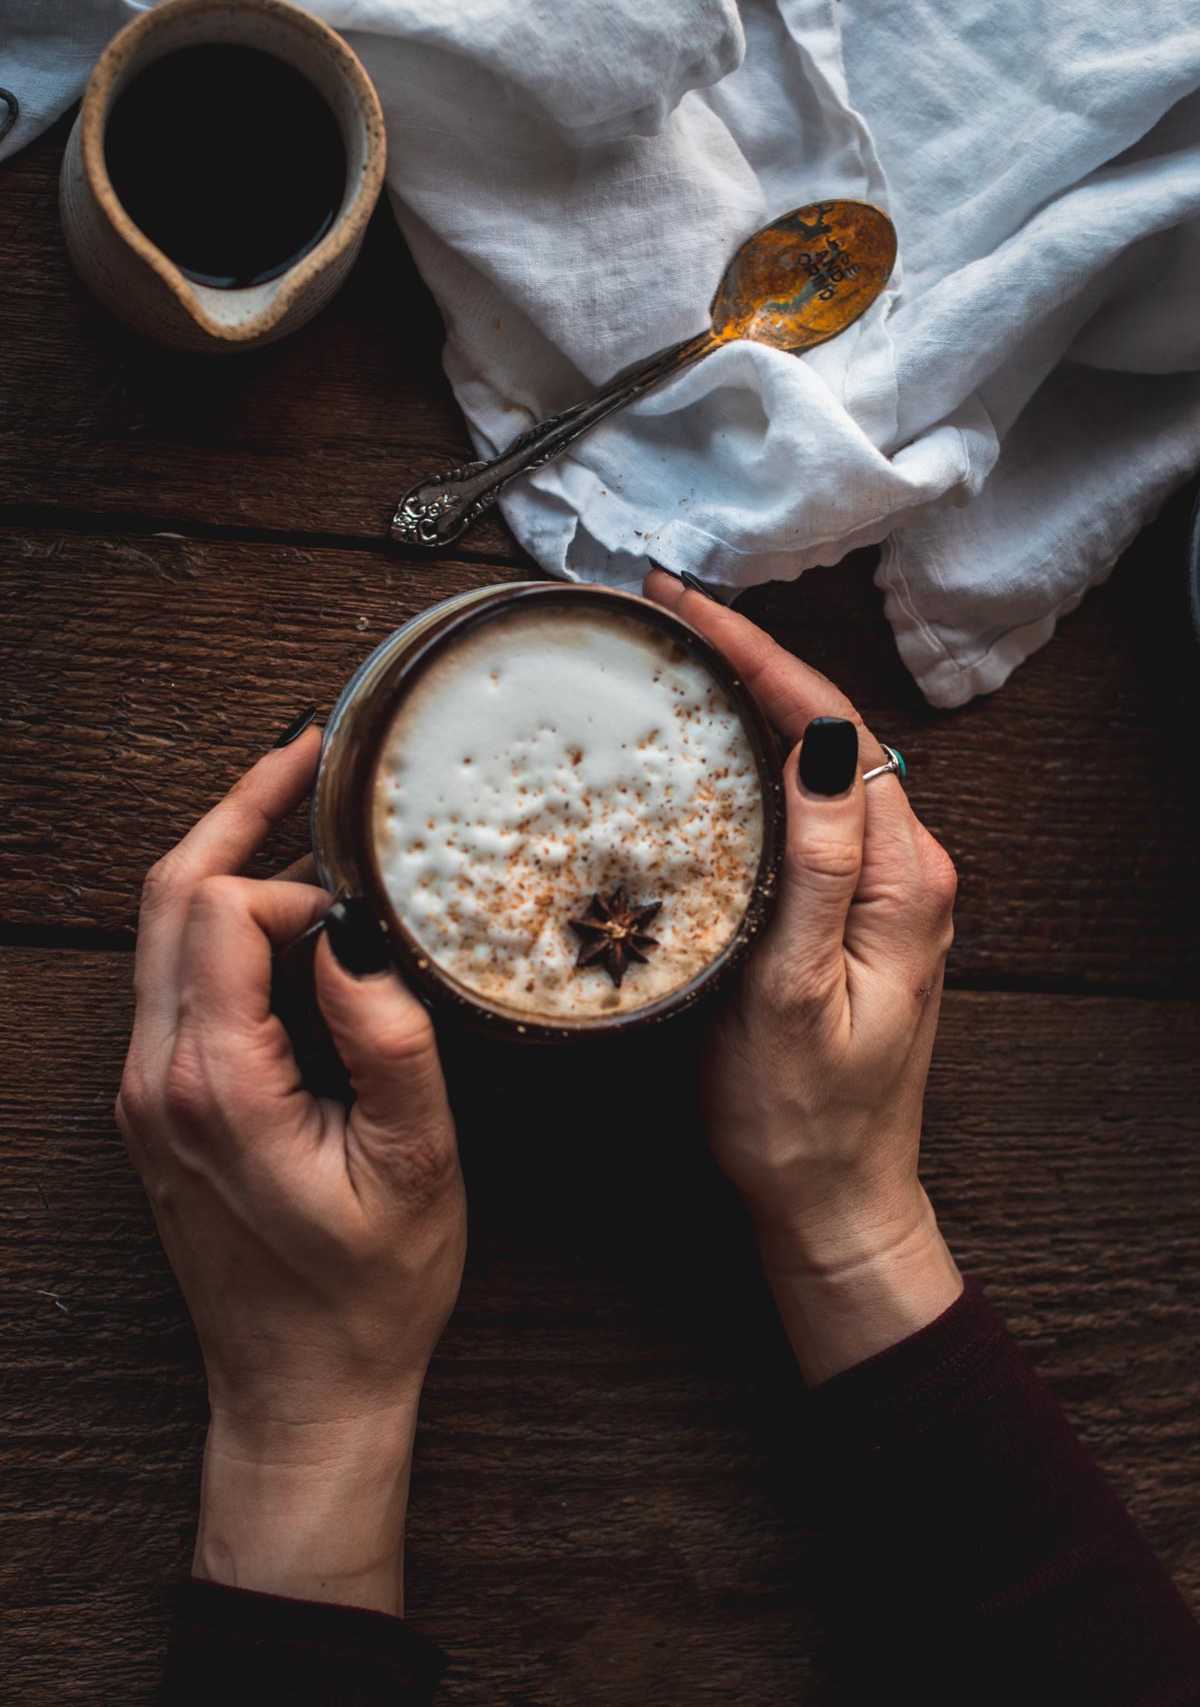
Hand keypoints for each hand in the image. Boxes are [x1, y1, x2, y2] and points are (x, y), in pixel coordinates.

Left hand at [116, 726, 465, 1611]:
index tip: (371, 910)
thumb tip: (359, 930)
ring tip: (300, 804)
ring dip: (227, 858)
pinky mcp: (158, 1104)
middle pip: (165, 895)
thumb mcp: (414, 1165)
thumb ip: (387, 1039)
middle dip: (241, 812)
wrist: (300, 1390)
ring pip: (158, 929)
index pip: (218, 912)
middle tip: (312, 751)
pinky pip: (173, 979)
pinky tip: (287, 908)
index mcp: (215, 1088)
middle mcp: (156, 1079)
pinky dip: (222, 921)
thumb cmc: (368, 1293)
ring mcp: (145, 1092)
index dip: (298, 886)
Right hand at [644, 574, 960, 1381]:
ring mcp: (878, 890)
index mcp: (901, 878)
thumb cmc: (802, 1118)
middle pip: (829, 728)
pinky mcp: (849, 911)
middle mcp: (902, 870)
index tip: (688, 610)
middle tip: (665, 618)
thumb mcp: (794, 993)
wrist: (830, 1201)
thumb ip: (814, 865)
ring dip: (752, 701)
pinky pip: (803, 809)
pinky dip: (754, 762)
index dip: (760, 657)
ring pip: (815, 762)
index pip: (833, 727)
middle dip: (751, 659)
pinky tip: (706, 751)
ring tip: (678, 660)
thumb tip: (817, 739)